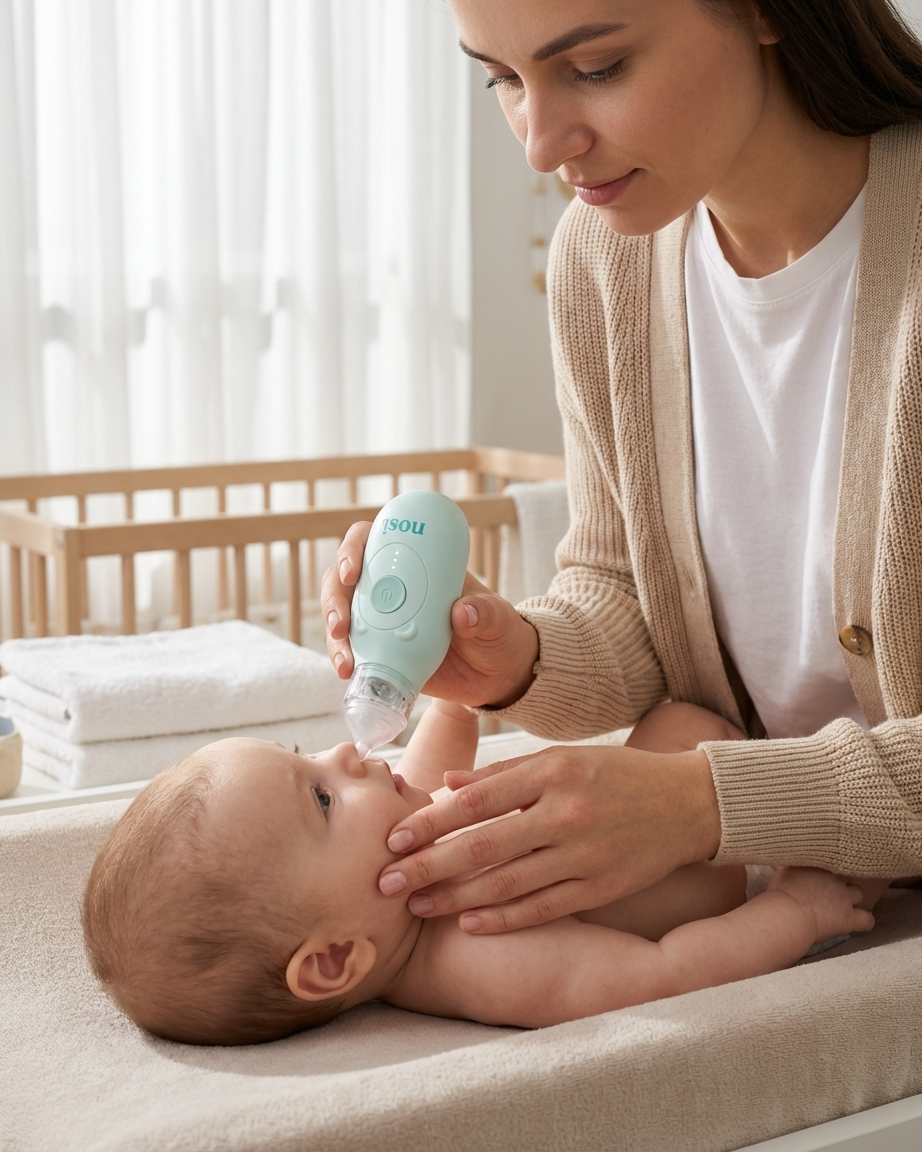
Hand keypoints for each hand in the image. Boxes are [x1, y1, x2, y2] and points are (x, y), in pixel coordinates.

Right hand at [322, 522, 539, 706]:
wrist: (497, 676)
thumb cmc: (498, 634)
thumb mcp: (499, 618)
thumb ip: (486, 612)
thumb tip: (462, 612)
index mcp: (417, 566)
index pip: (373, 542)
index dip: (352, 550)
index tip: (351, 572)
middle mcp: (392, 588)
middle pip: (343, 580)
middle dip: (333, 599)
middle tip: (341, 625)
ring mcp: (382, 621)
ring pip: (341, 617)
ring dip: (334, 636)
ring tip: (346, 663)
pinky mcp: (380, 654)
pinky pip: (352, 651)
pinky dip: (345, 660)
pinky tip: (347, 674)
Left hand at [377, 743, 721, 931]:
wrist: (687, 803)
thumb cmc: (614, 774)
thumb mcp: (561, 758)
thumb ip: (503, 774)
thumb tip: (448, 783)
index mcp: (551, 772)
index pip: (477, 801)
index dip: (430, 822)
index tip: (394, 838)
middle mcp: (564, 814)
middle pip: (483, 847)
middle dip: (429, 866)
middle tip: (387, 882)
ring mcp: (584, 855)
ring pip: (507, 884)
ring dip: (455, 898)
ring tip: (417, 906)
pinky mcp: (600, 889)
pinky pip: (542, 908)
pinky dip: (503, 918)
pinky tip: (469, 922)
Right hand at [768, 867, 874, 944]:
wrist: (788, 913)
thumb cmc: (780, 894)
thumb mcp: (782, 872)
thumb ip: (788, 865)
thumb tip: (784, 861)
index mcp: (816, 866)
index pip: (827, 861)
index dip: (823, 871)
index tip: (816, 877)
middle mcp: (832, 878)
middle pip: (844, 874)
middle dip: (839, 881)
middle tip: (829, 890)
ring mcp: (843, 897)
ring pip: (858, 893)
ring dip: (853, 898)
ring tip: (844, 906)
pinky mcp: (849, 918)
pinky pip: (867, 920)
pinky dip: (863, 921)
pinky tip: (856, 922)